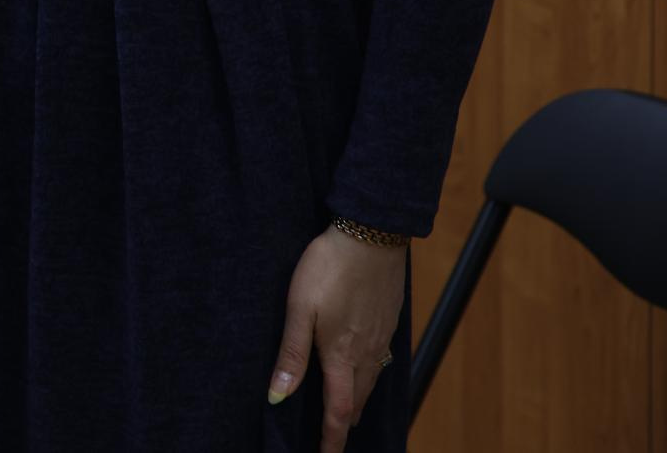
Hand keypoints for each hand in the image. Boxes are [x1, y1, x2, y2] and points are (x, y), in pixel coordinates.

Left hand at [269, 226, 407, 452]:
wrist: (371, 235)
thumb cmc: (328, 267)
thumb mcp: (299, 308)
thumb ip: (291, 354)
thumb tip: (278, 396)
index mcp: (341, 355)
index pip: (339, 411)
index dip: (331, 439)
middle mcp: (366, 353)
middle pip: (357, 401)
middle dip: (344, 423)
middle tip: (331, 438)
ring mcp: (381, 338)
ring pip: (371, 382)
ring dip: (357, 401)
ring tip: (345, 412)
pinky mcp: (389, 322)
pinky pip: (380, 362)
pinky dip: (368, 377)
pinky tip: (362, 369)